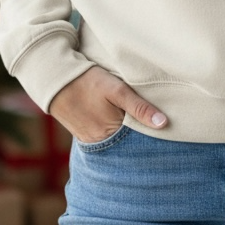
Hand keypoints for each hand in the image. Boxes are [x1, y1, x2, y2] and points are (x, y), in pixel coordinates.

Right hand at [48, 66, 167, 142]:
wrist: (56, 78)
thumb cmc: (88, 81)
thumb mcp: (116, 90)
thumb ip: (139, 107)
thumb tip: (163, 124)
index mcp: (109, 135)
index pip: (139, 144)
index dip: (153, 138)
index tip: (169, 134)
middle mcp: (99, 143)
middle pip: (128, 146)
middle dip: (142, 141)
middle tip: (159, 135)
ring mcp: (91, 141)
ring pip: (118, 144)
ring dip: (129, 138)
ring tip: (144, 131)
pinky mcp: (85, 135)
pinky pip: (107, 140)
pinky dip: (117, 135)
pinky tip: (124, 128)